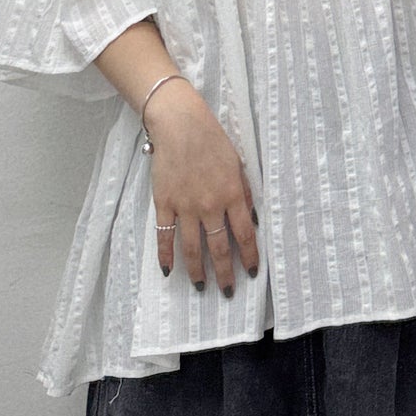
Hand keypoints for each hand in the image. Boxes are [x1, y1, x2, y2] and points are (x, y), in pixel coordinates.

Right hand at [147, 84, 260, 295]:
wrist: (180, 124)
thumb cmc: (212, 140)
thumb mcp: (238, 164)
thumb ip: (244, 193)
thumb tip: (251, 220)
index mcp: (232, 195)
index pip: (244, 235)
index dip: (248, 257)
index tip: (250, 273)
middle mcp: (210, 205)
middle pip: (218, 247)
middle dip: (224, 272)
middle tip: (227, 290)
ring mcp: (185, 206)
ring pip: (192, 247)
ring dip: (197, 270)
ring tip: (200, 286)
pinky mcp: (164, 203)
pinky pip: (164, 235)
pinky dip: (165, 255)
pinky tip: (168, 270)